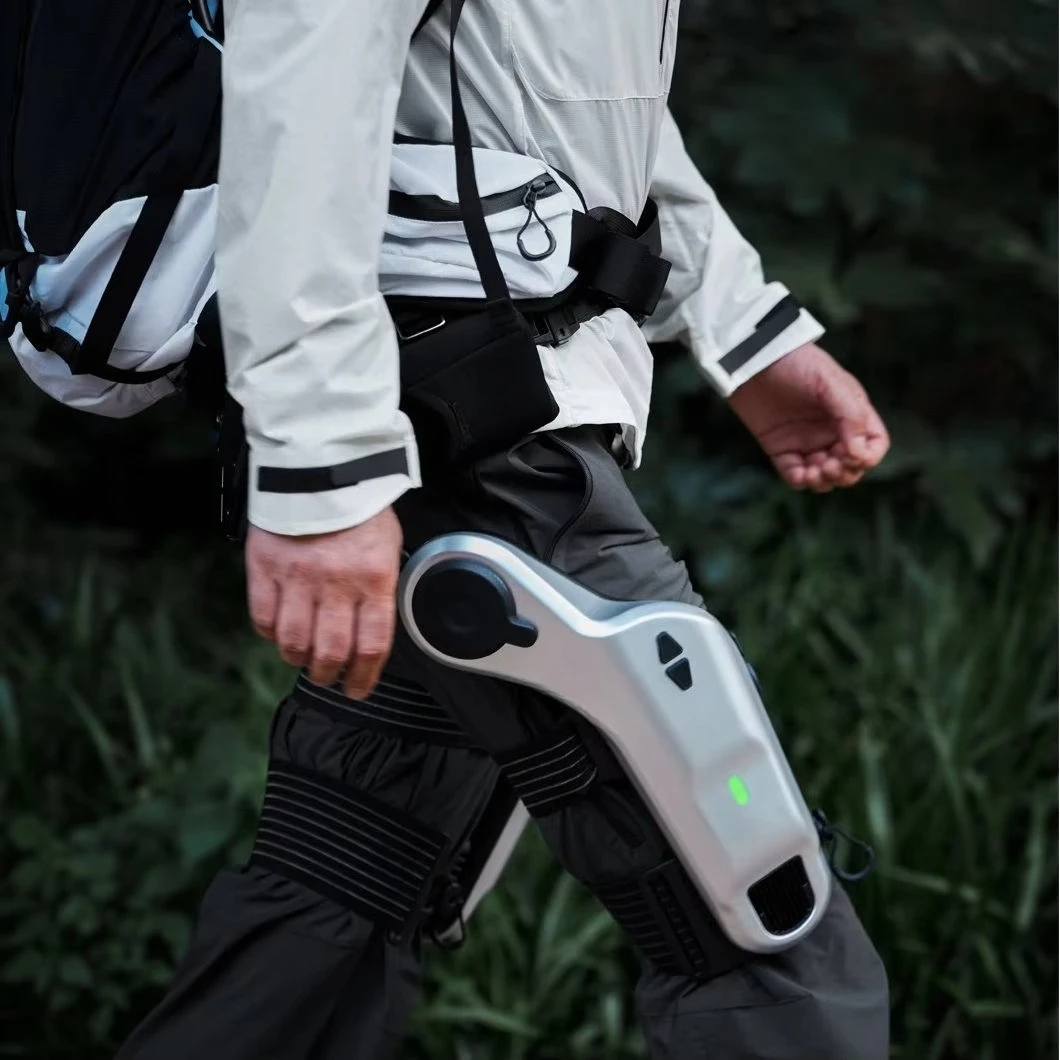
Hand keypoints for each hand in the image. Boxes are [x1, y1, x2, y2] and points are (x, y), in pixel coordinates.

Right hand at [244, 506, 403, 698]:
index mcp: (374, 578)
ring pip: (293, 642)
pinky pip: (263, 618)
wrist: (320, 467)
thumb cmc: (360, 509)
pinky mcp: (265, 566)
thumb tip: (371, 633)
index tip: (358, 689)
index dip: (364, 677)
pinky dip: (272, 634)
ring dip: (299, 659)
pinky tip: (281, 633)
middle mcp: (336, 582)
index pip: (372, 645)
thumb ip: (379, 590)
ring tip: (304, 658)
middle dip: (330, 675)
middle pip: (331, 651)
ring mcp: (297, 576)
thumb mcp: (388, 547)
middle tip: (329, 678)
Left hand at [727, 343, 889, 491]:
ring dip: (824, 481)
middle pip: (851, 466)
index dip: (868, 457)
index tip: (851, 455)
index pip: (873, 444)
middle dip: (845, 473)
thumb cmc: (795, 362)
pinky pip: (795, 474)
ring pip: (825, 476)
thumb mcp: (829, 382)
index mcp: (850, 413)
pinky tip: (799, 474)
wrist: (752, 359)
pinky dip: (800, 480)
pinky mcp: (780, 448)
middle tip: (829, 466)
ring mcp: (806, 441)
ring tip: (814, 472)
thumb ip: (850, 414)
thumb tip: (858, 452)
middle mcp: (831, 430)